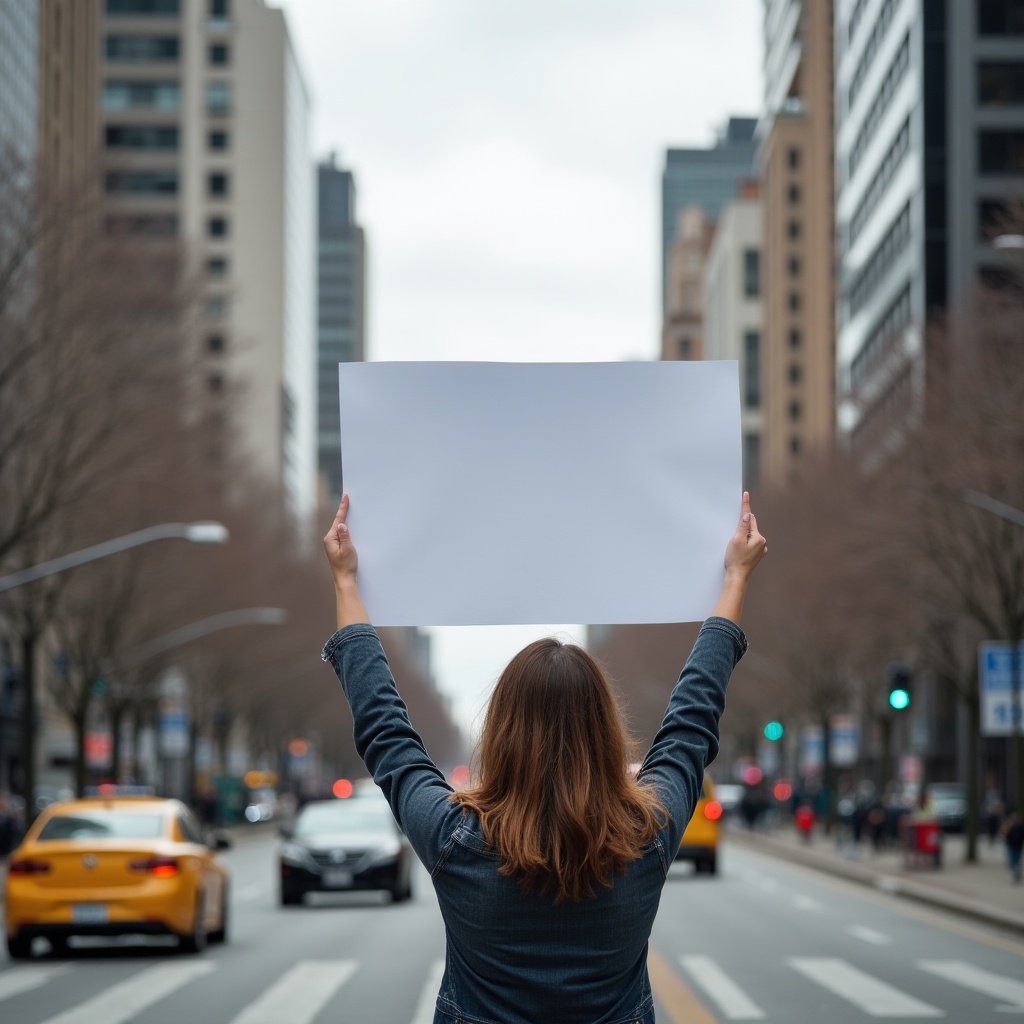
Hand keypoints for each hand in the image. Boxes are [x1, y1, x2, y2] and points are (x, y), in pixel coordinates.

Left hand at [323, 494, 357, 587]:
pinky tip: (348, 524)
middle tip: (346, 498)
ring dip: (344, 518)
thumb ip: (345, 535)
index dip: (343, 508)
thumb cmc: (346, 566)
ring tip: (348, 507)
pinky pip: (340, 533)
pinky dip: (345, 527)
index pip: (338, 520)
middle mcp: (329, 540)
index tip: (345, 497)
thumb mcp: (348, 549)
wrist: (344, 579)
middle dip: (343, 510)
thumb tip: (342, 524)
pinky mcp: (335, 547)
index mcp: (330, 538)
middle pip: (337, 521)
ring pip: (339, 527)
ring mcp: (331, 543)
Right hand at [710, 491, 765, 624]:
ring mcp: (760, 550)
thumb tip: (747, 515)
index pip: (750, 518)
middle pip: (751, 527)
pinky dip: (744, 542)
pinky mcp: (756, 555)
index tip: (745, 494)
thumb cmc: (735, 560)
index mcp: (758, 538)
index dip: (746, 506)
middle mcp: (762, 543)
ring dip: (742, 535)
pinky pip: (750, 543)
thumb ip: (742, 526)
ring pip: (750, 536)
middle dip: (743, 526)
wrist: (737, 578)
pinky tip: (737, 549)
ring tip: (734, 546)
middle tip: (734, 533)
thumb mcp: (736, 540)